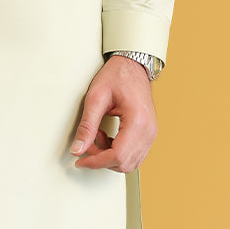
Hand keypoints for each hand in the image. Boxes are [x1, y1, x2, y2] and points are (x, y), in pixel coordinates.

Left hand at [70, 54, 156, 172]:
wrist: (133, 65)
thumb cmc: (117, 76)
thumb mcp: (96, 97)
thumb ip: (87, 126)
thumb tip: (78, 149)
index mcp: (137, 121)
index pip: (117, 156)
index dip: (96, 162)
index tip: (81, 159)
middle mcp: (149, 131)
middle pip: (124, 163)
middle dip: (101, 160)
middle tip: (86, 145)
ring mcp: (151, 133)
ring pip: (130, 163)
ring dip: (110, 157)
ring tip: (97, 136)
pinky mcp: (149, 134)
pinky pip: (134, 154)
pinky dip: (118, 152)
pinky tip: (107, 137)